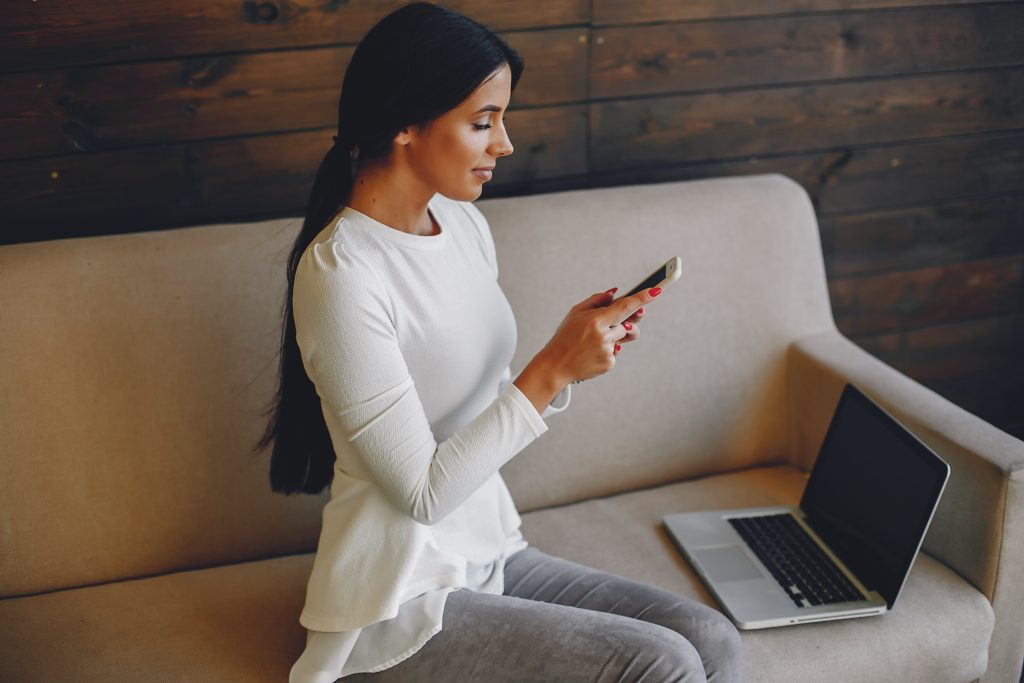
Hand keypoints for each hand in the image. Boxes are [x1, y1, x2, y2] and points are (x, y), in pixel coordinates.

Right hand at [540, 286, 659, 383]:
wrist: (556, 365)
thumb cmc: (565, 337)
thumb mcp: (575, 313)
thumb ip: (596, 300)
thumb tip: (615, 292)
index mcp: (595, 320)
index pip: (624, 306)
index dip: (642, 298)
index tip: (656, 291)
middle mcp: (603, 336)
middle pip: (628, 324)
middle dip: (624, 322)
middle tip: (623, 321)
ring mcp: (607, 351)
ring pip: (622, 338)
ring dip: (614, 336)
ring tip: (594, 341)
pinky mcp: (609, 363)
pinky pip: (616, 352)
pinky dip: (606, 350)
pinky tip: (591, 353)